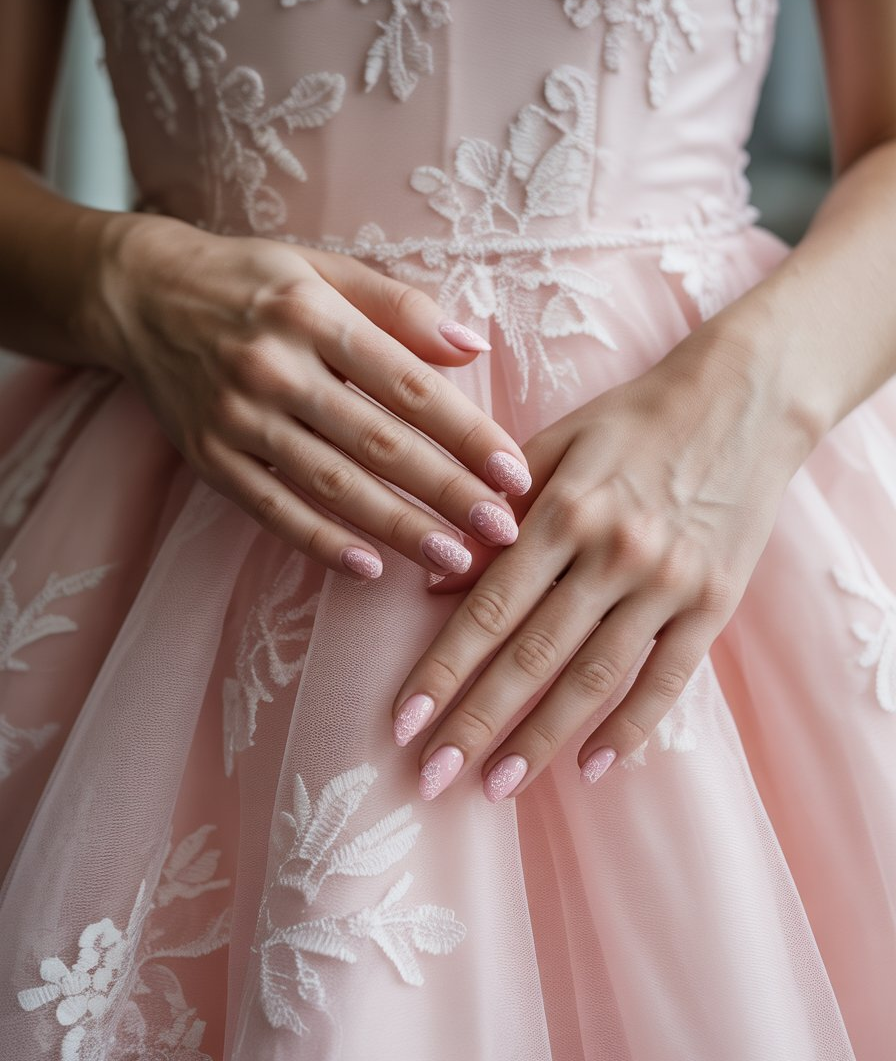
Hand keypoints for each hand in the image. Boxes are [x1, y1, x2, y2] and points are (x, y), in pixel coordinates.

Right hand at [94, 213, 529, 577]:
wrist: (141, 297)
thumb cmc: (253, 281)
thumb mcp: (324, 269)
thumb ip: (401, 306)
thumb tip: (473, 347)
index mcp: (313, 314)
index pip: (409, 385)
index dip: (468, 434)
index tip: (514, 474)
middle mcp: (274, 367)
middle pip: (377, 442)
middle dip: (446, 492)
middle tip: (500, 531)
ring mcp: (236, 417)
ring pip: (331, 484)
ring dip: (397, 528)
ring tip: (453, 559)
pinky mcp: (209, 456)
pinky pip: (272, 508)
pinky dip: (320, 542)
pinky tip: (369, 568)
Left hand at [390, 312, 818, 798]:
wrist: (743, 398)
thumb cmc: (634, 418)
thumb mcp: (557, 444)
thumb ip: (498, 512)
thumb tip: (436, 580)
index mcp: (565, 509)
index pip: (489, 609)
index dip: (443, 670)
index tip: (404, 722)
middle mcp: (614, 552)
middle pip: (532, 656)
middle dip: (475, 723)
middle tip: (432, 779)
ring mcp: (669, 582)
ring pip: (594, 679)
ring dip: (541, 740)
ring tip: (496, 786)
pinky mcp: (715, 603)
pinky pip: (668, 680)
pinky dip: (629, 729)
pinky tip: (591, 769)